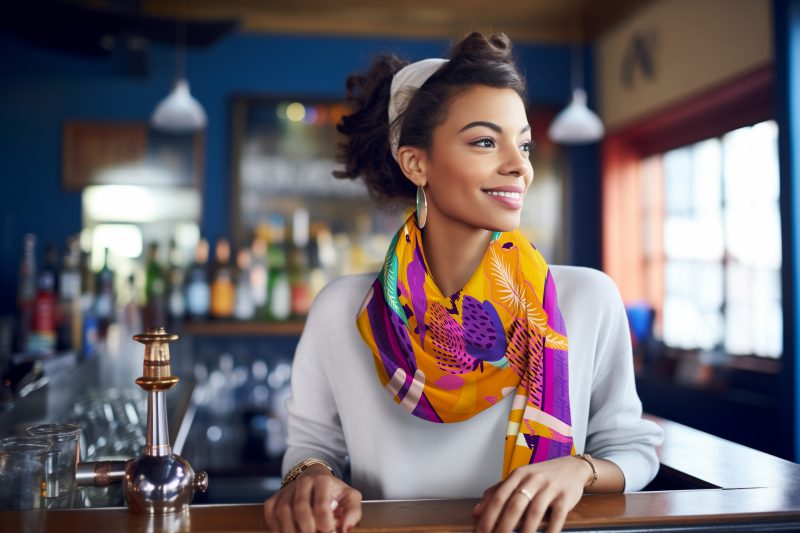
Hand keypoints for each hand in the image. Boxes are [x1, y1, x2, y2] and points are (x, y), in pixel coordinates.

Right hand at [263, 464, 361, 532]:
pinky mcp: (273, 499)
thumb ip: (353, 511)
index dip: (325, 523)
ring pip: (283, 514)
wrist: (313, 477)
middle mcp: (302, 482)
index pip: (321, 504)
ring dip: (292, 532)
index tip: (329, 531)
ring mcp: (285, 490)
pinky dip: (278, 530)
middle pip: (300, 509)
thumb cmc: (333, 492)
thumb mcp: (349, 497)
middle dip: (308, 530)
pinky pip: (271, 517)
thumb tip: (347, 528)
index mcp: (322, 480)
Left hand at [472, 455, 592, 532]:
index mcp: (518, 475)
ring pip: (534, 512)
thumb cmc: (542, 476)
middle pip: (514, 505)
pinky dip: (549, 531)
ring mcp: (549, 488)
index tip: (481, 532)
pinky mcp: (565, 497)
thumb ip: (497, 492)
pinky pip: (556, 517)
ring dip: (525, 532)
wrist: (573, 467)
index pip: (498, 497)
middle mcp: (532, 479)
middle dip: (503, 527)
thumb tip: (476, 511)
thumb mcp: (518, 478)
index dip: (488, 516)